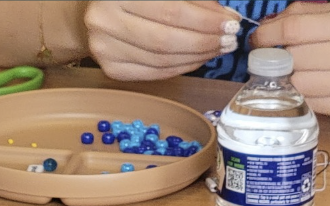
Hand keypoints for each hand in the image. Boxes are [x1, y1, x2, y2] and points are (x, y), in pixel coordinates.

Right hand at [84, 0, 240, 80]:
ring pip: (162, 60)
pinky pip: (154, 73)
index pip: (171, 10)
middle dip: (204, 41)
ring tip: (218, 49)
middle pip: (166, 39)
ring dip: (196, 56)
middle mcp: (104, 19)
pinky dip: (181, 67)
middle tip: (228, 40)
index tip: (230, 22)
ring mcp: (104, 48)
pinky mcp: (111, 69)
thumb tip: (223, 16)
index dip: (205, 19)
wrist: (99, 9)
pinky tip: (198, 59)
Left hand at [253, 1, 329, 117]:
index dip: (269, 34)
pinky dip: (302, 95)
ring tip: (289, 72)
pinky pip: (312, 103)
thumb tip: (271, 24)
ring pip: (299, 84)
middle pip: (294, 58)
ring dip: (287, 79)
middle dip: (276, 58)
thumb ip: (311, 15)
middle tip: (271, 57)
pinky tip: (303, 87)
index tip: (257, 39)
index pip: (295, 29)